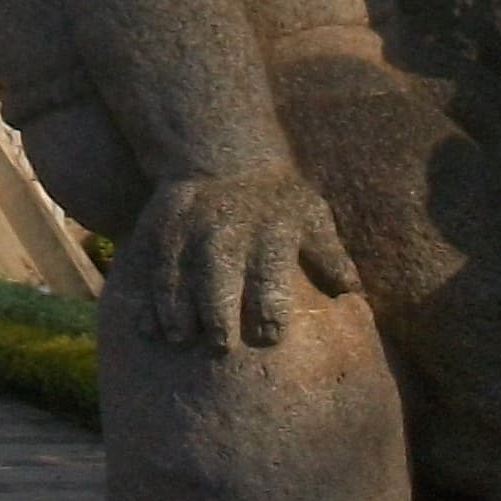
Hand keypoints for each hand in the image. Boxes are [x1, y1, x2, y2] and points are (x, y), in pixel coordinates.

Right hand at [135, 164, 360, 350]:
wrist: (225, 156)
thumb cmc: (278, 201)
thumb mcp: (311, 216)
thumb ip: (331, 257)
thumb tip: (354, 294)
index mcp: (271, 230)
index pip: (271, 274)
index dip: (270, 307)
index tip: (269, 336)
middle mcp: (227, 229)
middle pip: (219, 273)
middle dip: (219, 310)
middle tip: (221, 344)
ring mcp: (189, 229)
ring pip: (178, 272)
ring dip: (177, 308)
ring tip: (180, 337)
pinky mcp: (160, 230)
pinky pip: (148, 266)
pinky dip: (145, 297)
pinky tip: (146, 326)